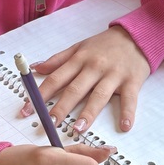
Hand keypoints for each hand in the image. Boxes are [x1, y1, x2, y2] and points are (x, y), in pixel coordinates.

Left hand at [25, 26, 149, 134]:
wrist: (136, 35)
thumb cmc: (104, 45)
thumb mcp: (79, 47)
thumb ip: (58, 60)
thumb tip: (36, 68)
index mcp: (79, 60)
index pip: (56, 78)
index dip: (40, 95)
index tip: (27, 110)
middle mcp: (94, 67)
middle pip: (75, 89)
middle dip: (61, 107)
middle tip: (49, 123)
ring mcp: (113, 75)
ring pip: (99, 95)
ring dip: (89, 113)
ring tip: (78, 129)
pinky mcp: (132, 81)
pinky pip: (129, 98)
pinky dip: (128, 112)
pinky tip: (125, 125)